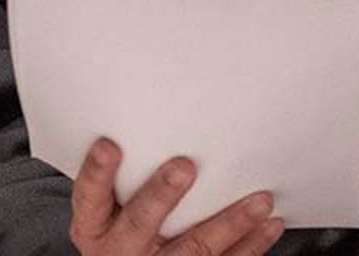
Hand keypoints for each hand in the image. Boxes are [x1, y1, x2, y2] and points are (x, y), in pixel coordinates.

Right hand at [69, 138, 285, 255]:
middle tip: (184, 167)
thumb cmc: (119, 224)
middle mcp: (120, 250)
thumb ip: (123, 173)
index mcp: (94, 225)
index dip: (97, 172)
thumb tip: (154, 116)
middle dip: (162, 196)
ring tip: (259, 200)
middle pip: (140, 223)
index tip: (109, 145)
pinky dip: (251, 245)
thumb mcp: (106, 206)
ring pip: (193, 249)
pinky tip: (269, 224)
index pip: (90, 196)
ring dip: (230, 223)